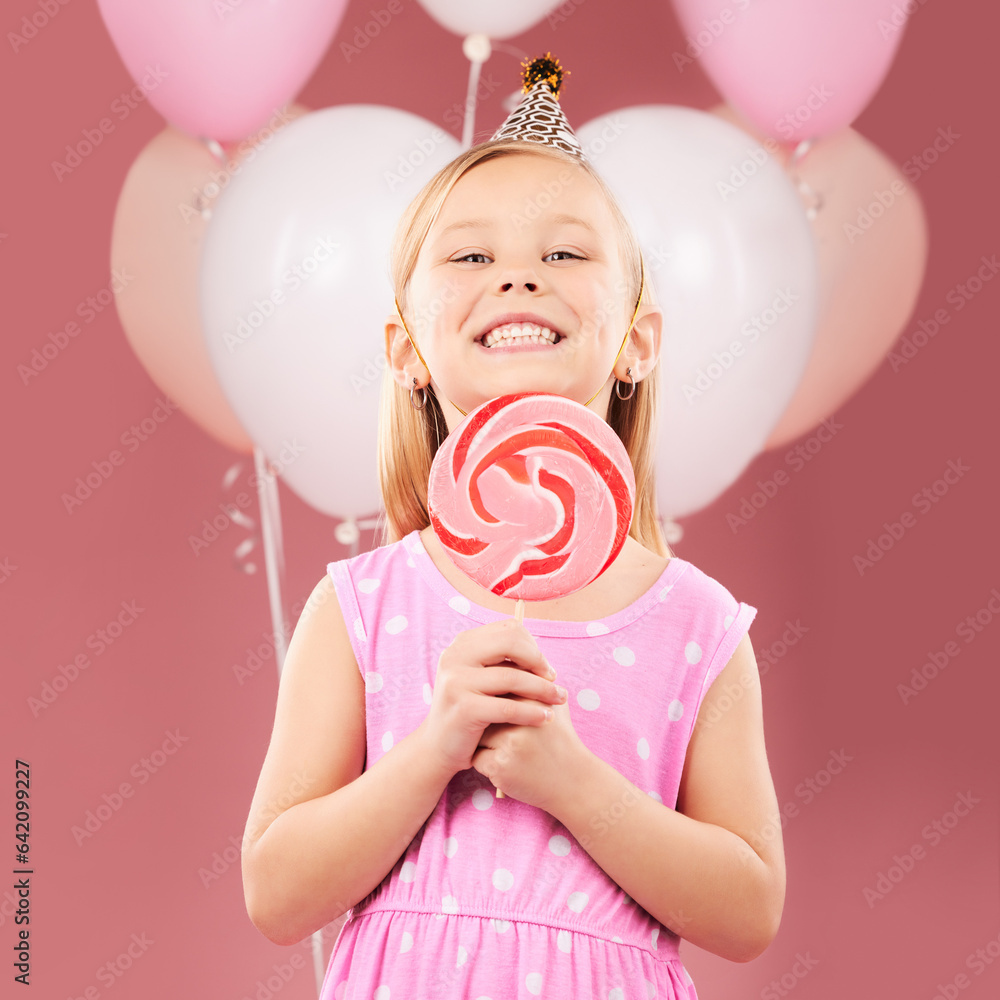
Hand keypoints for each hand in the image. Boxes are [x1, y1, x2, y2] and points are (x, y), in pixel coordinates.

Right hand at [416, 618, 566, 778]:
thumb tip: (542, 655)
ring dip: (542, 688)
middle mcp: (455, 656)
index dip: (532, 646)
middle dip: (539, 661)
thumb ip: (503, 663)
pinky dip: (531, 712)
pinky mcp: (463, 709)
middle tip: (554, 680)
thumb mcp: (480, 678)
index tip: (545, 668)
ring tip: (559, 699)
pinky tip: (545, 717)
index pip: (508, 629)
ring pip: (512, 677)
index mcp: (462, 644)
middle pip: (510, 643)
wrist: (438, 747)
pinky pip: (508, 707)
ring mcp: (456, 681)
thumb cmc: (469, 710)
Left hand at [470, 687, 589, 812]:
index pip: (496, 690)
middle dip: (489, 722)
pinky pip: (475, 758)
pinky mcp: (499, 766)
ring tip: (512, 752)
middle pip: (483, 710)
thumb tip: (506, 661)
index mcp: (532, 697)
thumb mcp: (555, 705)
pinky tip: (509, 767)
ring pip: (476, 734)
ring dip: (485, 743)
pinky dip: (486, 764)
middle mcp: (521, 717)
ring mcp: (509, 742)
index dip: (498, 704)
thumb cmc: (560, 740)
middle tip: (510, 736)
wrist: (573, 782)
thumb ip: (535, 682)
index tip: (510, 718)